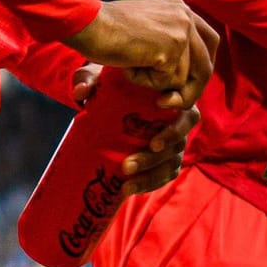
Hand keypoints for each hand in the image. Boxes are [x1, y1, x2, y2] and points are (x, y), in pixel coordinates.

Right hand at [62, 0, 219, 110]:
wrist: (88, 24)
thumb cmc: (106, 30)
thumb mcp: (144, 28)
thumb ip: (166, 40)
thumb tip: (187, 77)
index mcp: (180, 8)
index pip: (210, 41)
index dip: (203, 65)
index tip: (188, 82)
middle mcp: (186, 16)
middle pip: (205, 65)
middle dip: (190, 90)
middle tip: (166, 102)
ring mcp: (181, 32)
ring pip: (185, 79)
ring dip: (158, 83)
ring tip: (132, 65)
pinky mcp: (171, 49)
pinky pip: (167, 83)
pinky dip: (145, 82)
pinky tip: (129, 65)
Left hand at [70, 65, 199, 196]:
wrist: (107, 101)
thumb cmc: (108, 84)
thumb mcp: (96, 78)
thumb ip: (88, 80)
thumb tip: (81, 92)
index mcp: (169, 97)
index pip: (184, 105)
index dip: (176, 108)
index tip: (160, 105)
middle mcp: (178, 120)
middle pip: (178, 140)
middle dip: (153, 156)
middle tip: (128, 165)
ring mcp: (175, 142)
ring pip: (171, 162)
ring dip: (150, 174)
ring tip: (126, 183)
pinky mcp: (167, 159)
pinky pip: (165, 174)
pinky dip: (149, 183)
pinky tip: (129, 188)